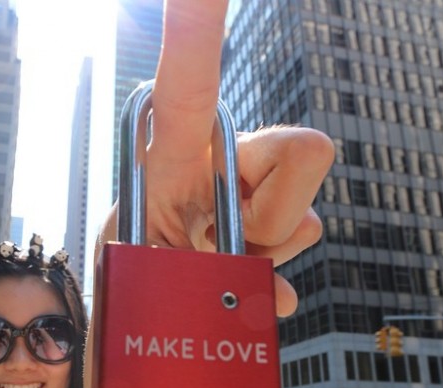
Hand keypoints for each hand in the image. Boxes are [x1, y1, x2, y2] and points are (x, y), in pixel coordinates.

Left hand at [141, 0, 333, 316]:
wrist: (147, 291)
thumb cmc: (135, 269)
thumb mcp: (145, 278)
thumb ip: (195, 284)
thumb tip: (279, 299)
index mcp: (175, 156)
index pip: (190, 85)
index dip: (198, 33)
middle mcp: (225, 157)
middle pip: (307, 152)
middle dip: (277, 221)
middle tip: (229, 248)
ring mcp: (255, 188)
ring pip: (306, 219)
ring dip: (267, 258)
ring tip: (223, 264)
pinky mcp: (274, 218)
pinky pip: (305, 236)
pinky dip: (276, 276)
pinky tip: (248, 281)